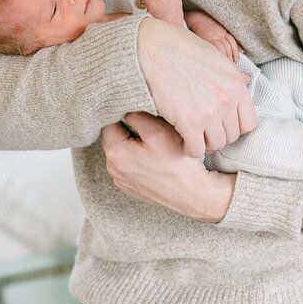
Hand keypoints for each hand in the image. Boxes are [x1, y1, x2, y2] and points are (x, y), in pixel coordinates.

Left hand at [101, 112, 235, 221]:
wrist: (194, 194)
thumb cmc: (178, 163)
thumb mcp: (158, 132)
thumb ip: (137, 116)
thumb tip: (125, 109)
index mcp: (116, 153)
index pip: (108, 122)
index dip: (121, 112)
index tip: (135, 108)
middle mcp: (113, 169)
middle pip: (112, 137)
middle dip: (125, 128)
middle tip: (146, 123)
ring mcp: (121, 181)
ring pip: (120, 151)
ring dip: (130, 143)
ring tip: (151, 141)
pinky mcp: (131, 187)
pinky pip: (127, 165)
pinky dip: (135, 158)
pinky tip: (153, 157)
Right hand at [136, 17, 256, 157]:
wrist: (152, 48)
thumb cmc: (181, 49)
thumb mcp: (215, 56)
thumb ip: (233, 74)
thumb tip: (247, 81)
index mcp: (236, 84)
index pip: (249, 123)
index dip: (234, 127)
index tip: (221, 125)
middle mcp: (227, 99)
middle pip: (232, 136)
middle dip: (217, 136)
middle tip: (203, 131)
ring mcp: (210, 111)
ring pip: (215, 145)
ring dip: (204, 143)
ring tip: (192, 135)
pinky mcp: (190, 121)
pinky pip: (196, 149)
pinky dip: (189, 149)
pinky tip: (182, 140)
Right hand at [142, 0, 185, 25]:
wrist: (173, 29)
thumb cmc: (162, 27)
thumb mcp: (150, 19)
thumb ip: (148, 11)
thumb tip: (148, 10)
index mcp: (151, 3)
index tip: (149, 1)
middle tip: (157, 2)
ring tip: (165, 2)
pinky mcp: (177, 0)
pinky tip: (172, 1)